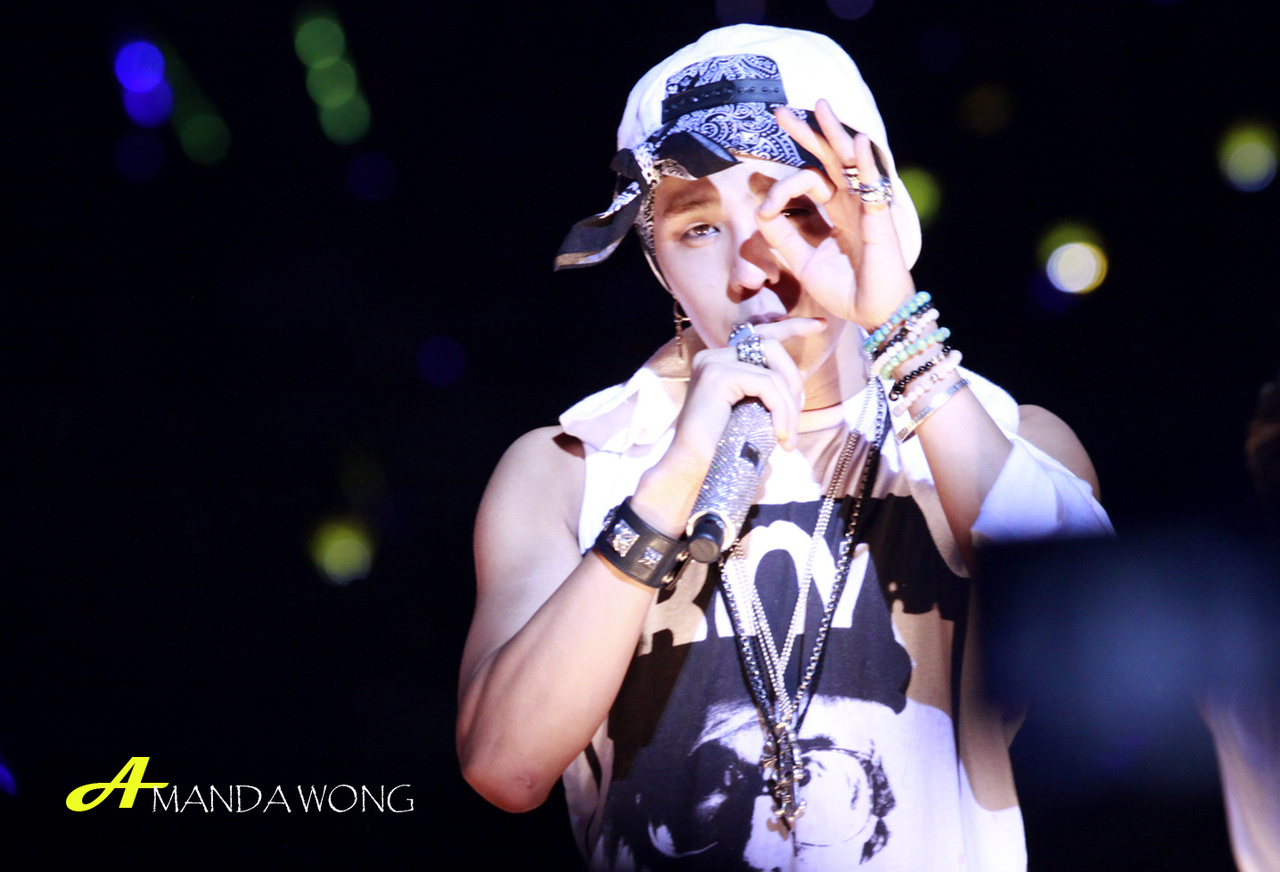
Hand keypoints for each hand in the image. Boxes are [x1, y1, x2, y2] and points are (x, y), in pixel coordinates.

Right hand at [635, 318, 821, 528]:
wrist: (691, 469)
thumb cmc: (722, 448)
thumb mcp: (750, 413)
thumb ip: (766, 393)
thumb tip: (797, 384)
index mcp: (720, 362)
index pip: (760, 335)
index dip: (792, 326)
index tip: (819, 325)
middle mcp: (714, 356)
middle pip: (772, 346)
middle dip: (794, 381)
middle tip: (794, 423)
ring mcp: (714, 362)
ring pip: (773, 371)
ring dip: (789, 406)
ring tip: (786, 437)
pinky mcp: (719, 376)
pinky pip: (767, 385)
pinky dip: (781, 411)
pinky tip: (779, 436)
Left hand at [757, 99, 914, 330]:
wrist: (871, 315)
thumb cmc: (843, 291)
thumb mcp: (802, 261)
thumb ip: (782, 236)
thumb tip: (761, 210)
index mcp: (836, 212)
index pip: (808, 181)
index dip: (781, 188)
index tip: (763, 208)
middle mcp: (852, 204)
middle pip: (829, 159)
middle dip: (807, 134)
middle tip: (781, 112)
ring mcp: (868, 208)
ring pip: (851, 162)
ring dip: (835, 133)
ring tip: (820, 106)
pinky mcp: (880, 220)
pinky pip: (874, 185)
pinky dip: (868, 162)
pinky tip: (858, 140)